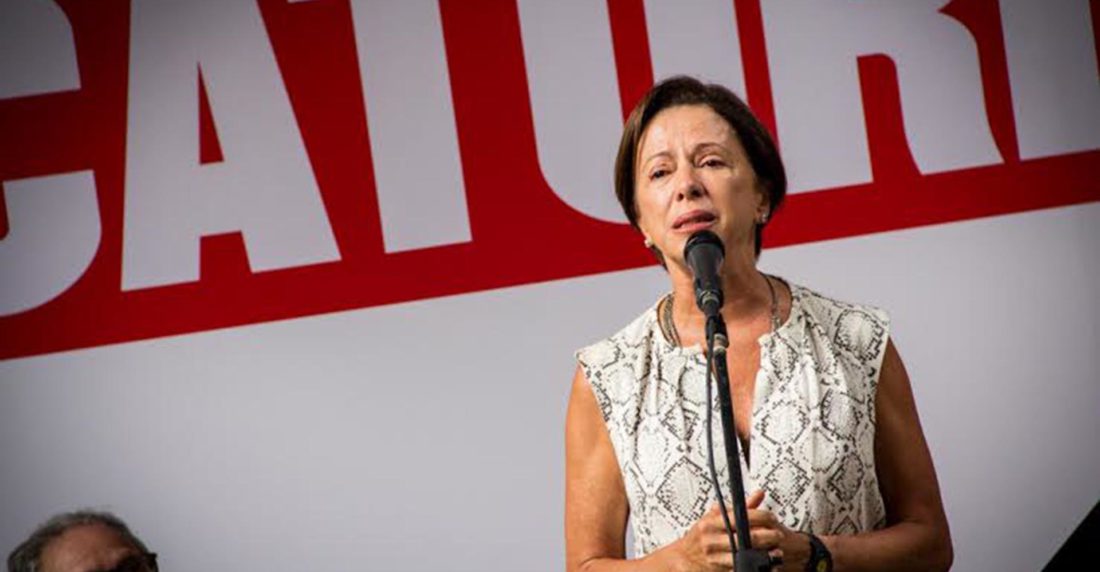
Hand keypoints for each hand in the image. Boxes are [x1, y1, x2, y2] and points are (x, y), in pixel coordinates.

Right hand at [667, 490, 785, 570]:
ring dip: (765, 555)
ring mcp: (715, 556)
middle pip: (747, 538)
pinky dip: (754, 566)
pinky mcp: (719, 570)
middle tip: (779, 535)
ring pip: (746, 555)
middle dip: (768, 537)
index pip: (741, 517)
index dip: (760, 517)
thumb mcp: (715, 517)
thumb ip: (739, 508)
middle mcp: (712, 538)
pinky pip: (741, 568)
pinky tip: (765, 565)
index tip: (772, 518)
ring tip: (777, 553)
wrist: (683, 557)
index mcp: (711, 522)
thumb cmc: (701, 534)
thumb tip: (759, 494)